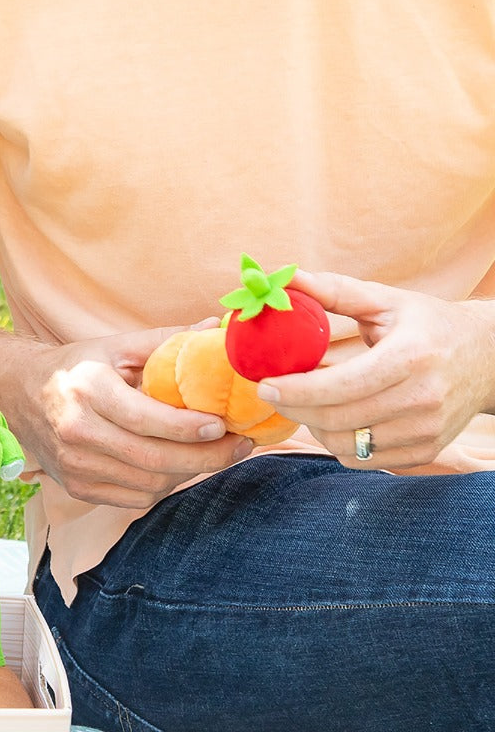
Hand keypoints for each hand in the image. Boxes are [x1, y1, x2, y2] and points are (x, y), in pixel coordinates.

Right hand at [12, 323, 251, 508]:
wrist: (20, 394)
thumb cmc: (76, 366)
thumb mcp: (114, 346)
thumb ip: (165, 341)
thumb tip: (214, 329)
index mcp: (86, 390)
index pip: (144, 419)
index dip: (187, 427)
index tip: (222, 424)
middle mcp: (76, 431)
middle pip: (153, 460)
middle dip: (206, 458)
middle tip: (239, 445)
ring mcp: (74, 465)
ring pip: (149, 484)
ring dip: (189, 472)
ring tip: (215, 453)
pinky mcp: (77, 487)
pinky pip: (134, 498)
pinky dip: (164, 485)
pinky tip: (180, 466)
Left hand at [257, 270, 494, 469]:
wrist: (488, 358)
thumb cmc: (428, 323)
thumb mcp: (385, 299)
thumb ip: (333, 290)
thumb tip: (283, 278)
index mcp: (411, 357)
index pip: (343, 386)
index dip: (298, 390)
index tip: (264, 384)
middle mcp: (423, 399)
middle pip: (339, 419)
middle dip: (294, 408)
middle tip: (271, 392)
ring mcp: (427, 431)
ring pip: (348, 445)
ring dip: (313, 427)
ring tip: (301, 402)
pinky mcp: (426, 450)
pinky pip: (366, 460)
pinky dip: (338, 444)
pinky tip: (330, 418)